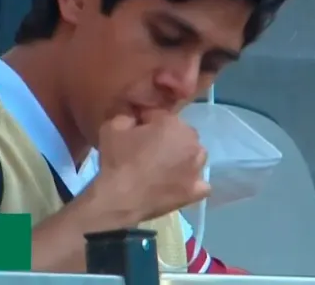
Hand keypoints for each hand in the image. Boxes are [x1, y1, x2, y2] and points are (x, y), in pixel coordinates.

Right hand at [90, 110, 209, 222]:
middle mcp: (191, 143)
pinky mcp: (195, 191)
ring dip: (184, 157)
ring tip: (164, 168)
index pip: (161, 116)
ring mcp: (196, 169)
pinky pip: (201, 183)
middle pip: (182, 134)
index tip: (136, 132)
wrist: (120, 198)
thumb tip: (135, 118)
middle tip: (148, 151)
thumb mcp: (112, 126)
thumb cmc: (117, 160)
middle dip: (168, 138)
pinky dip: (192, 182)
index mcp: (173, 124)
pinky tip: (179, 185)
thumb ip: (128, 116)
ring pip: (195, 156)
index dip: (147, 123)